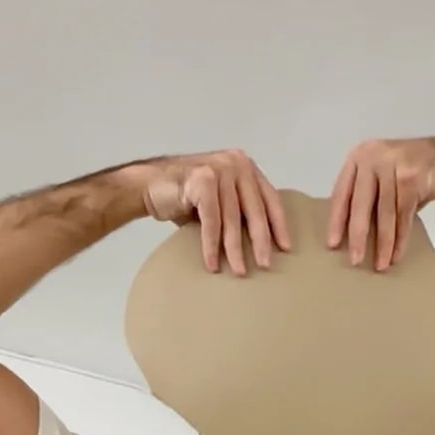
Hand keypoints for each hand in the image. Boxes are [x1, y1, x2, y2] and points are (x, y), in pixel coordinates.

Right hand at [141, 149, 290, 276]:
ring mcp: (220, 169)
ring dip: (235, 249)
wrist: (149, 185)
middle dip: (260, 241)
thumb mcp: (220, 200)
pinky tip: (212, 263)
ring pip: (233, 219)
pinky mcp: (203, 180)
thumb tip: (263, 243)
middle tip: (265, 265)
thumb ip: (240, 210)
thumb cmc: (185, 196)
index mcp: (245, 167)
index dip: (278, 225)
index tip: (286, 248)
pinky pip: (211, 221)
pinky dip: (211, 245)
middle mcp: (236, 163)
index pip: (269, 198)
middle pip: (255, 210)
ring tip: (238, 271)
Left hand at [327, 137, 434, 269]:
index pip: (342, 192)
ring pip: (385, 212)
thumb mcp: (384, 177)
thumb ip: (367, 195)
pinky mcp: (413, 176)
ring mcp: (394, 164)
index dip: (337, 220)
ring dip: (383, 242)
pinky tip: (397, 254)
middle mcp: (373, 156)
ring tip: (381, 265)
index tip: (333, 244)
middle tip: (355, 261)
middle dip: (358, 236)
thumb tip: (349, 234)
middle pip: (361, 203)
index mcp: (359, 156)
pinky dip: (401, 237)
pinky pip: (403, 214)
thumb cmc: (413, 173)